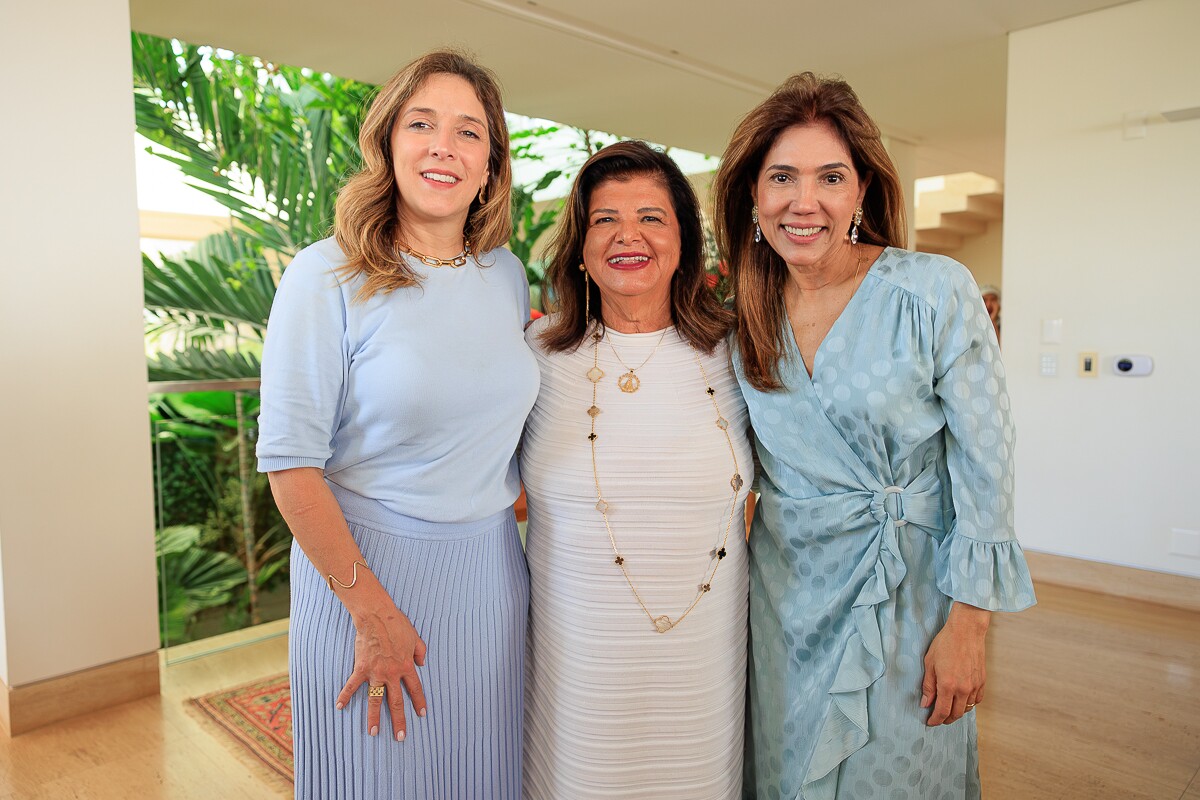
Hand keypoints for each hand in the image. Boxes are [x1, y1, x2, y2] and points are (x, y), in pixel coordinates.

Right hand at [335, 606, 427, 740]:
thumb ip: (420, 651)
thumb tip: (423, 662)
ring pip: (375, 699)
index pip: (415, 688)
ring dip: (374, 717)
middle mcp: (392, 673)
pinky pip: (352, 685)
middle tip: (400, 737)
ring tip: (373, 733)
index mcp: (406, 666)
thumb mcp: (415, 637)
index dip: (419, 702)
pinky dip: (345, 696)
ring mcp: (376, 672)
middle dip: (399, 720)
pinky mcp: (361, 668)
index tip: (422, 714)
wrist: (377, 616)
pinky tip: (339, 707)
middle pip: (396, 701)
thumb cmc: (397, 624)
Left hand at [920, 602, 989, 725]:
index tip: (930, 722)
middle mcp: (963, 689)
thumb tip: (926, 703)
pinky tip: (962, 701)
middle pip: (956, 714)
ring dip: (957, 712)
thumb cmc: (945, 644)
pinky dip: (969, 704)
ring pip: (967, 709)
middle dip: (945, 719)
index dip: (935, 720)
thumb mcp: (929, 663)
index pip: (942, 712)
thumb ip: (928, 686)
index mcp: (948, 685)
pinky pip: (976, 700)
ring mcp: (975, 686)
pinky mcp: (982, 681)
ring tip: (948, 709)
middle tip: (938, 718)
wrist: (966, 631)